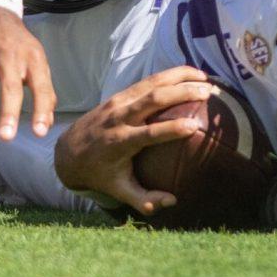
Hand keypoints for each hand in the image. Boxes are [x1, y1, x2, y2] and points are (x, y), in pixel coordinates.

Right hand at [0, 4, 55, 142]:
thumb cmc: (15, 41)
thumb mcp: (34, 58)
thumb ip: (42, 88)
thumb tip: (46, 122)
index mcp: (32, 57)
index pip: (40, 85)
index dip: (41, 108)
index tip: (38, 132)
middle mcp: (10, 54)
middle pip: (10, 86)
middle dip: (9, 112)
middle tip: (7, 137)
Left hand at [54, 65, 209, 215]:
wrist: (68, 150)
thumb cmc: (99, 173)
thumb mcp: (118, 190)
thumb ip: (144, 200)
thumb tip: (173, 202)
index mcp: (120, 142)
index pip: (148, 133)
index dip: (171, 128)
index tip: (195, 125)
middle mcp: (119, 118)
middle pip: (152, 100)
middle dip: (181, 93)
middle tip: (207, 93)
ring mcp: (118, 102)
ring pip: (150, 83)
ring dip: (178, 77)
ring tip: (205, 78)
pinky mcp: (119, 94)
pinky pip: (146, 81)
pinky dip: (168, 75)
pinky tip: (188, 74)